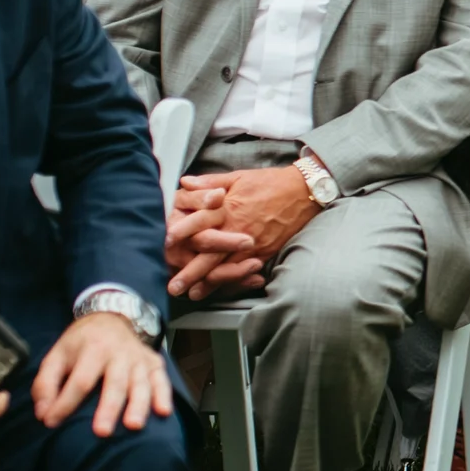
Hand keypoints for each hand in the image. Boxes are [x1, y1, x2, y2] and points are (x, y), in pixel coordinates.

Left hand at [31, 312, 171, 436]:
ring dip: (138, 405)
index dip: (65, 402)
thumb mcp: (56, 354)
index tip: (51, 422)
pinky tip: (163, 412)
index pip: (80, 380)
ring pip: (141, 384)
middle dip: (108, 408)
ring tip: (133, 425)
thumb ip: (45, 383)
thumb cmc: (81, 342)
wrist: (110, 317)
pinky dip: (164, 396)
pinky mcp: (155, 363)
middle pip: (115, 383)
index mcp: (93, 349)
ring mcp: (139, 359)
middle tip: (102, 432)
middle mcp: (120, 353)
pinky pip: (162, 380)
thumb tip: (43, 413)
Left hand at [164, 183, 263, 300]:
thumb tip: (184, 182)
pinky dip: (233, 281)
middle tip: (173, 285)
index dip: (182, 231)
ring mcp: (253, 243)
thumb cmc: (270, 182)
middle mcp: (238, 228)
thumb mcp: (238, 177)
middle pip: (210, 254)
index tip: (165, 242)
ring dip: (209, 283)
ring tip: (193, 294)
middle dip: (190, 272)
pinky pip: (246, 270)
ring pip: (227, 267)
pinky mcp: (265, 251)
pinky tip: (221, 290)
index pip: (200, 221)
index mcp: (228, 207)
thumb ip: (210, 182)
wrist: (304, 191)